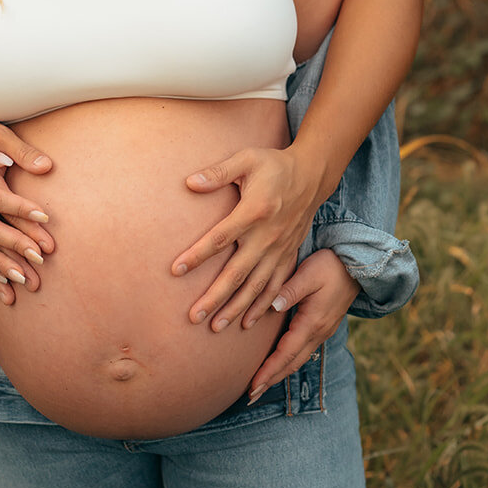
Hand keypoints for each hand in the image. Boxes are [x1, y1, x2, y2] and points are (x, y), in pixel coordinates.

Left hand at [173, 146, 323, 331]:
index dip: (197, 255)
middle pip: (237, 272)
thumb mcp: (246, 159)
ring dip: (235, 308)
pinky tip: (247, 322)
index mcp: (254, 211)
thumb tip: (189, 183)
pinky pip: (275, 287)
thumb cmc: (273, 165)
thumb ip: (218, 172)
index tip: (175, 270)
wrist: (312, 175)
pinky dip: (262, 306)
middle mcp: (267, 236)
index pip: (220, 238)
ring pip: (255, 286)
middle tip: (193, 316)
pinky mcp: (288, 256)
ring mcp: (279, 250)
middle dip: (214, 297)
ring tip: (215, 327)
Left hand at [246, 250, 359, 403]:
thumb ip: (290, 290)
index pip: (286, 353)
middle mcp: (318, 332)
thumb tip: (273, 306)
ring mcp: (322, 331)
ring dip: (279, 374)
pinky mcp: (322, 327)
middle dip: (270, 380)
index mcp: (312, 323)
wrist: (357, 266)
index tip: (252, 385)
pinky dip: (288, 362)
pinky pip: (303, 351)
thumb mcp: (309, 273)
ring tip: (261, 385)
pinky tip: (279, 363)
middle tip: (250, 396)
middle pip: (291, 364)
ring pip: (298, 360)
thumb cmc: (331, 266)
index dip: (268, 371)